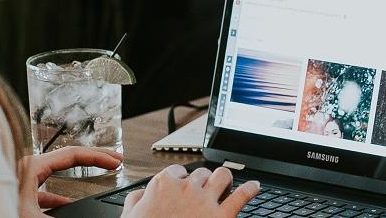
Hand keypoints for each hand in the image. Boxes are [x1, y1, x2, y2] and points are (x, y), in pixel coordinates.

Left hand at [18, 146, 122, 212]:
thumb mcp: (32, 214)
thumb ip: (59, 215)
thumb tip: (85, 216)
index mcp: (32, 166)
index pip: (73, 154)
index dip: (98, 157)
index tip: (116, 162)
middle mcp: (28, 168)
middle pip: (68, 156)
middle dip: (94, 157)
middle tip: (115, 158)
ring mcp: (23, 178)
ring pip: (57, 170)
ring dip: (80, 173)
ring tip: (97, 174)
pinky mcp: (19, 191)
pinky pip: (44, 188)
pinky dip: (60, 194)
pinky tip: (68, 204)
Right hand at [120, 164, 259, 217]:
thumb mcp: (131, 217)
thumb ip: (136, 201)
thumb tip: (141, 194)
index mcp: (164, 185)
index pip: (178, 172)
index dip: (182, 179)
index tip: (184, 186)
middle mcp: (186, 188)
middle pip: (201, 174)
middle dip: (203, 182)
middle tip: (204, 192)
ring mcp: (206, 200)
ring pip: (223, 175)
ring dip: (225, 179)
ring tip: (226, 186)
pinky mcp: (223, 215)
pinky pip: (243, 194)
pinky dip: (251, 188)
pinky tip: (254, 187)